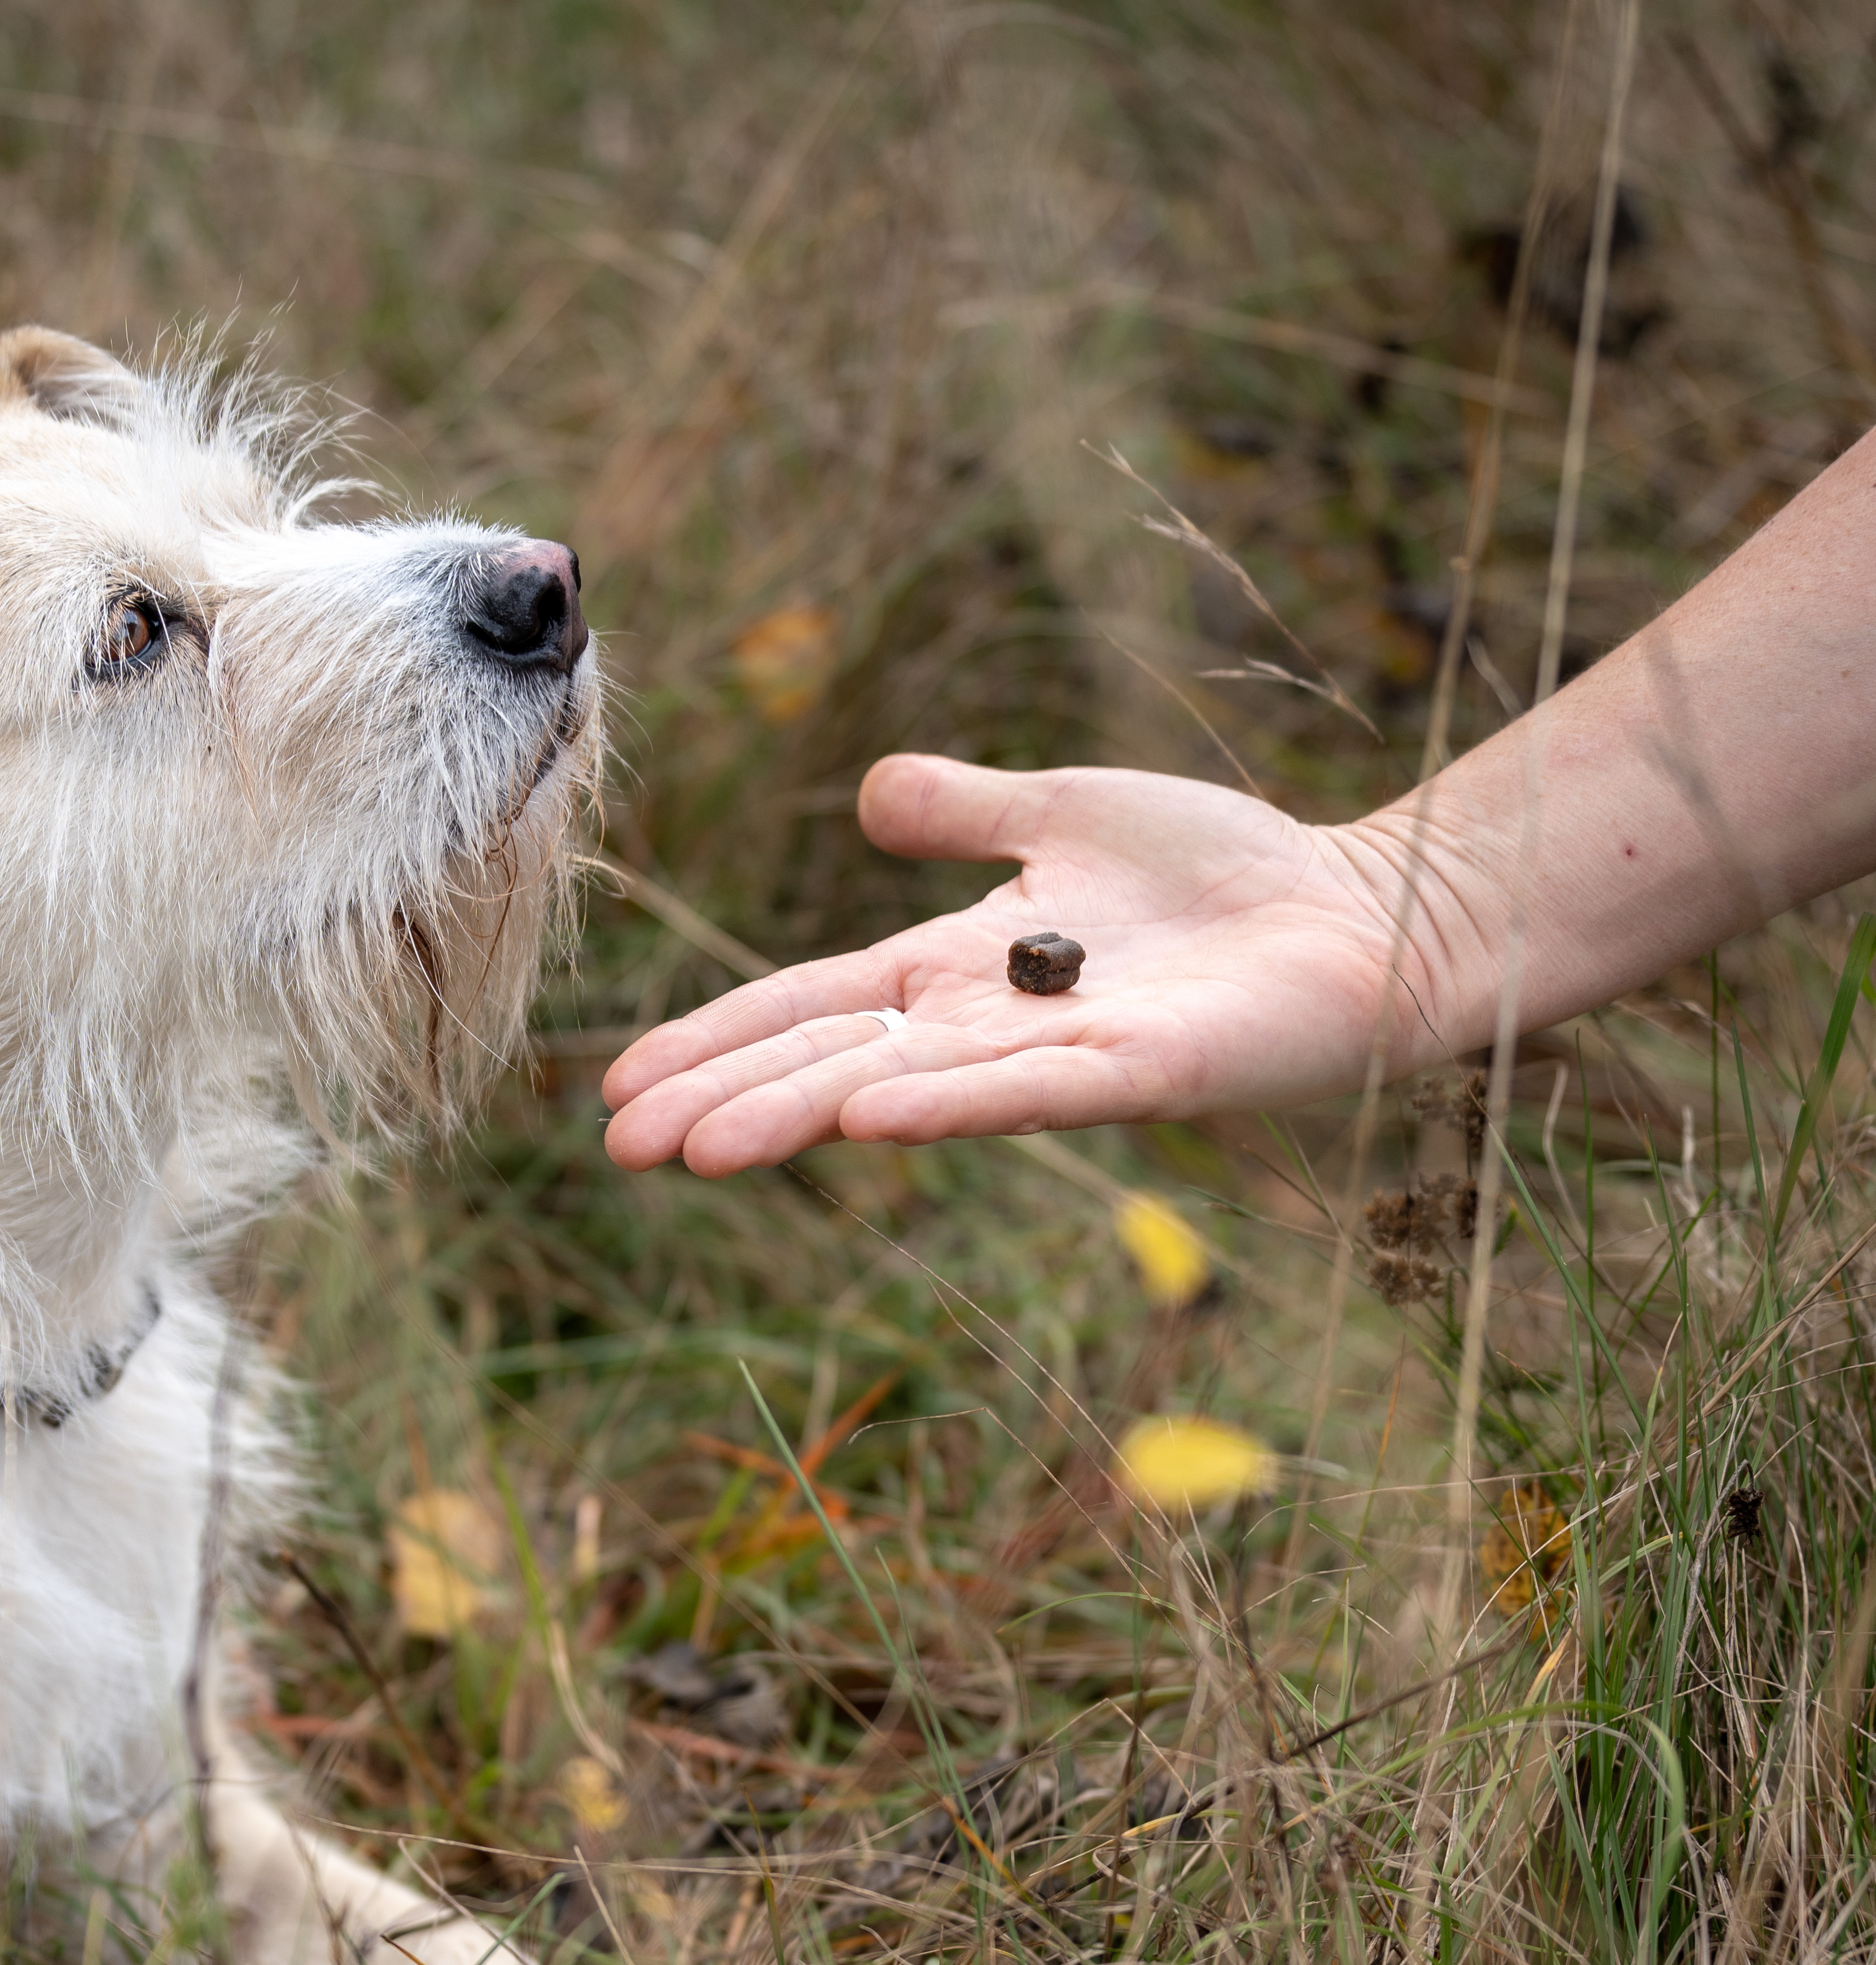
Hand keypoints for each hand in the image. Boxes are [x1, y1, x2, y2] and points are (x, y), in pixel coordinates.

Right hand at [602, 754, 1461, 1174]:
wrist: (1361, 916)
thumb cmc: (1224, 875)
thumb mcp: (1069, 812)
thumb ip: (970, 810)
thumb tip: (869, 794)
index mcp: (959, 972)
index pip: (813, 1006)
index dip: (720, 1040)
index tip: (623, 1085)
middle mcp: (989, 1027)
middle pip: (832, 1062)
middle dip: (726, 1100)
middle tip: (622, 1145)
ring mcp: (1056, 1058)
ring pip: (902, 1092)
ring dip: (800, 1118)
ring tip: (702, 1152)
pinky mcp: (1139, 1075)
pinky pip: (1027, 1095)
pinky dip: (945, 1106)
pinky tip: (868, 1115)